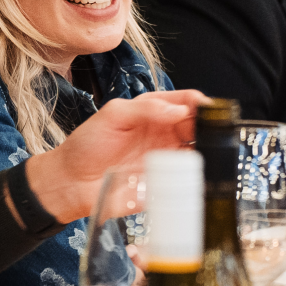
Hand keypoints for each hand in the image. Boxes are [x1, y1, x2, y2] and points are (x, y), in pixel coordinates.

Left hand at [23, 89, 207, 221]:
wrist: (72, 183)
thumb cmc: (87, 146)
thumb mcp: (112, 115)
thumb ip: (145, 109)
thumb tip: (177, 110)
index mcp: (153, 112)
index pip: (185, 101)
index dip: (200, 103)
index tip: (208, 108)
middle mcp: (164, 134)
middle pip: (199, 126)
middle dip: (211, 127)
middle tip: (212, 131)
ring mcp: (167, 159)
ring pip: (200, 151)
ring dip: (210, 150)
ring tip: (210, 151)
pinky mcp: (167, 183)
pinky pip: (191, 178)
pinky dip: (201, 175)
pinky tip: (203, 172)